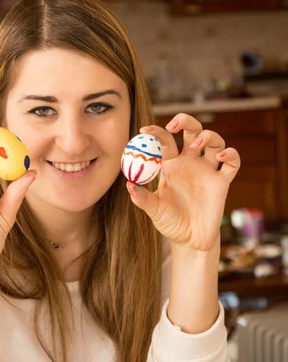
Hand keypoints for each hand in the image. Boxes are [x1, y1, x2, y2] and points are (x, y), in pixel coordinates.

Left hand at [127, 113, 239, 250]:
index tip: (145, 130)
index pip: (165, 141)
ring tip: (197, 145)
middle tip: (174, 125)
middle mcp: (190, 163)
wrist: (190, 240)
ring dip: (208, 136)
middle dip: (186, 121)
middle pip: (192, 131)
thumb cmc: (169, 222)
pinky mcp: (222, 181)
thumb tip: (129, 184)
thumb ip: (142, 198)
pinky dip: (231, 154)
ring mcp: (207, 170)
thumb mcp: (153, 210)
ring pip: (214, 141)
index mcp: (171, 165)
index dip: (156, 132)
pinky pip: (232, 163)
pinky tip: (222, 156)